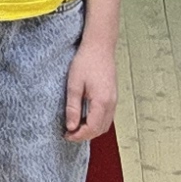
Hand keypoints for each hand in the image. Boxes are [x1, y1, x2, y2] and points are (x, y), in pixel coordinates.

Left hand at [61, 29, 118, 143]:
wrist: (100, 46)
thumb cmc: (86, 61)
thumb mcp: (74, 84)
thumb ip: (73, 108)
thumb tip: (71, 127)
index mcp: (101, 102)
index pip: (92, 129)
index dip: (78, 136)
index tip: (66, 135)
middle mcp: (111, 103)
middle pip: (100, 130)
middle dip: (85, 135)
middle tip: (69, 133)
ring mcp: (114, 100)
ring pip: (105, 125)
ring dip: (91, 130)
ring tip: (76, 126)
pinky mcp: (113, 96)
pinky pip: (107, 116)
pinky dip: (96, 122)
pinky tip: (85, 117)